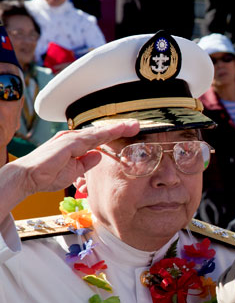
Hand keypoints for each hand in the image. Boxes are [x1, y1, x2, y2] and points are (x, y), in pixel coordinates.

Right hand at [1, 121, 139, 206]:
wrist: (29, 177)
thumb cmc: (47, 175)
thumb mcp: (74, 172)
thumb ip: (87, 163)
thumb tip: (99, 155)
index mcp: (75, 146)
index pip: (99, 139)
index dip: (114, 135)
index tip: (130, 132)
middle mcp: (74, 139)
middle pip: (101, 132)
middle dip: (119, 128)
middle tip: (137, 125)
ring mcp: (71, 138)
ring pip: (99, 132)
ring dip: (116, 128)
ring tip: (133, 125)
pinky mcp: (69, 142)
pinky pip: (92, 136)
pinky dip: (106, 133)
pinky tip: (118, 130)